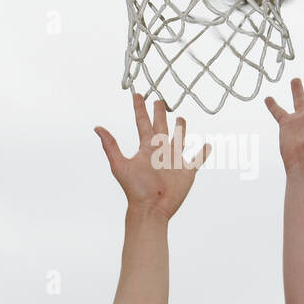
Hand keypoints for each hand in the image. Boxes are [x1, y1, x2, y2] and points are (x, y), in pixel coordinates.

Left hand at [94, 94, 210, 219]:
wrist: (151, 208)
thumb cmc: (135, 189)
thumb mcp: (120, 165)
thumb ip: (111, 146)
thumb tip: (97, 128)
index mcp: (146, 148)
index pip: (142, 123)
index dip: (139, 109)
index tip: (137, 95)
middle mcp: (160, 151)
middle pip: (161, 126)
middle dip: (160, 113)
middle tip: (160, 100)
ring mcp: (174, 161)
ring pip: (179, 140)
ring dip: (181, 129)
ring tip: (181, 119)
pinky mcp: (187, 172)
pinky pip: (197, 160)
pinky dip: (202, 153)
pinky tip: (207, 145)